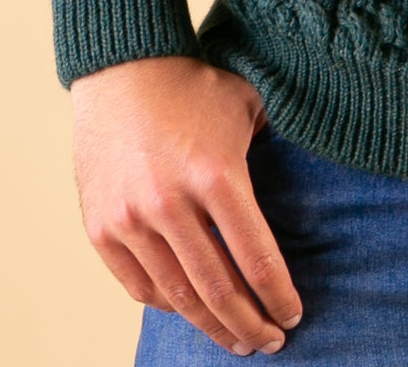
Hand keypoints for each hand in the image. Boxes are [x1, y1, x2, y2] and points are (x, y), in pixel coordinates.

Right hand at [70, 53, 301, 355]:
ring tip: (235, 339)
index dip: (279, 297)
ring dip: (211, 326)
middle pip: (219, 291)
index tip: (293, 316)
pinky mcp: (101, 228)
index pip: (257, 259)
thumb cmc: (194, 86)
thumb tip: (306, 175)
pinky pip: (139, 285)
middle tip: (270, 343)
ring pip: (178, 297)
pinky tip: (191, 309)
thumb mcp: (247, 105)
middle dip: (250, 325)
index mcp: (217, 175)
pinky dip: (168, 304)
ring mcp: (130, 220)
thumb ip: (275, 144)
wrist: (121, 68)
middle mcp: (171, 204)